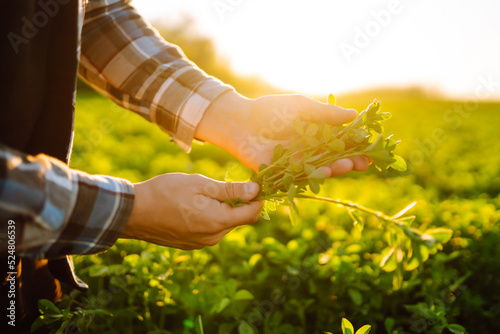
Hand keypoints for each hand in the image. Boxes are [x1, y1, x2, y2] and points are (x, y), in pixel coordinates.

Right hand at [122, 173, 262, 249]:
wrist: (134, 212)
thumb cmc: (167, 192)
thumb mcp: (201, 185)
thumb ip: (231, 190)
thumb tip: (256, 190)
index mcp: (218, 222)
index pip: (252, 214)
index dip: (257, 198)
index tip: (254, 184)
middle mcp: (213, 238)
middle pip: (238, 219)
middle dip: (237, 203)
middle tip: (222, 185)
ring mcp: (201, 243)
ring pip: (223, 224)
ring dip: (221, 210)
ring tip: (201, 195)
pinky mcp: (191, 244)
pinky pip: (210, 230)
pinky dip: (209, 218)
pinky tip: (192, 206)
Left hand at [196, 91, 369, 176]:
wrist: (241, 121)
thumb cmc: (270, 110)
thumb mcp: (301, 107)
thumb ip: (325, 113)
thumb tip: (354, 114)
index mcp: (316, 135)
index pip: (342, 144)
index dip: (356, 147)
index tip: (370, 148)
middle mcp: (310, 151)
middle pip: (335, 160)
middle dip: (350, 162)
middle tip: (363, 163)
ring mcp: (297, 164)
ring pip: (321, 170)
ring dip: (335, 169)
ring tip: (346, 165)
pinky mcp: (283, 174)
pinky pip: (301, 178)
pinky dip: (313, 177)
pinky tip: (324, 173)